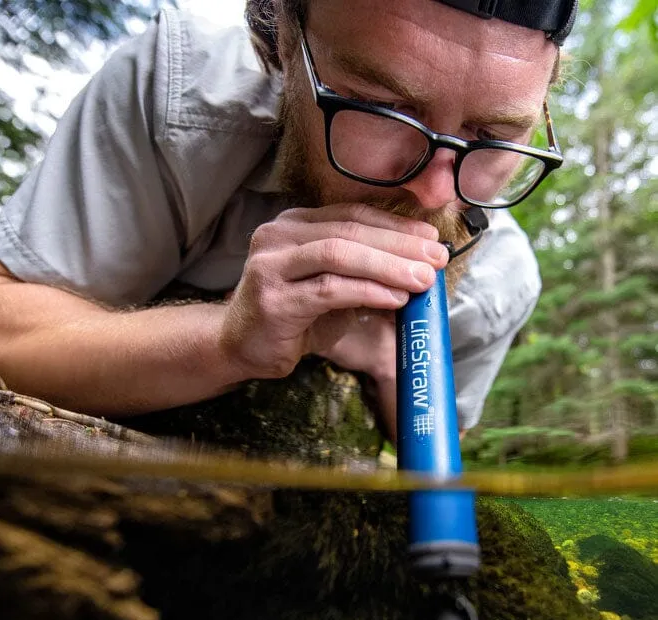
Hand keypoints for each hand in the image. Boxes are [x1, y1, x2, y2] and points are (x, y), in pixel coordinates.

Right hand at [219, 203, 447, 380]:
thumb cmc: (291, 316)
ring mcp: (271, 266)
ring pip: (339, 254)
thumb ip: (364, 273)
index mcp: (294, 225)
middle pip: (349, 230)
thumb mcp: (330, 286)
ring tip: (422, 279)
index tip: (432, 239)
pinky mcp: (274, 299)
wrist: (239, 346)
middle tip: (436, 259)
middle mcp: (278, 236)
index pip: (352, 215)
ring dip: (387, 266)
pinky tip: (395, 298)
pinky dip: (367, 291)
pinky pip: (329, 289)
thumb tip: (419, 270)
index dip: (396, 225)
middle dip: (399, 245)